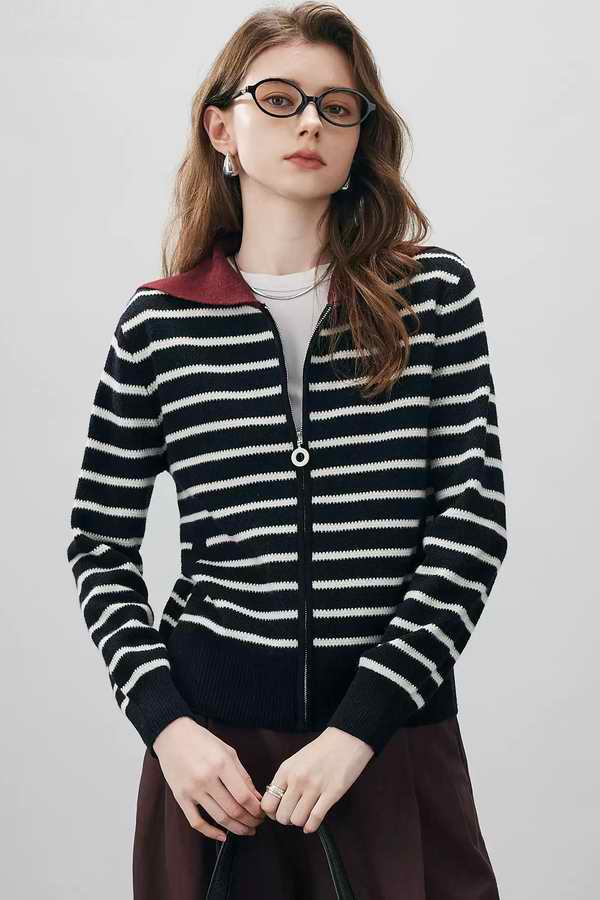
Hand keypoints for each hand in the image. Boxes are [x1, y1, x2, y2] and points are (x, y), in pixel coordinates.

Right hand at [153, 716, 265, 840]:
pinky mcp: (181, 798)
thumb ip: (243, 775)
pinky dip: (211, 833)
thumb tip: (256, 797)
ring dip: (236, 829)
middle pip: (233, 810)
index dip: (256, 809)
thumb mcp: (227, 751)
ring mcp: (192, 790)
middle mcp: (207, 778)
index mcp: (221, 764)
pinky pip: (196, 822)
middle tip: (257, 823)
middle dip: (250, 821)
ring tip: (247, 830)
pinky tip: (223, 836)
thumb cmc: (202, 741)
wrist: (172, 736)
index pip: (243, 796)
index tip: (263, 813)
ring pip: (219, 818)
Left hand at [260, 726, 373, 832]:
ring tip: (304, 815)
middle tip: (293, 814)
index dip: (272, 812)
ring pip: (297, 820)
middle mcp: (297, 780)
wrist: (346, 739)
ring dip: (300, 822)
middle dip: (286, 819)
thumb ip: (285, 779)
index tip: (278, 811)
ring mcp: (314, 787)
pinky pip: (315, 819)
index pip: (268, 803)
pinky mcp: (331, 794)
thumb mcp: (296, 760)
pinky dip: (311, 826)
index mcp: (286, 770)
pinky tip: (311, 824)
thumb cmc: (321, 750)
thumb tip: (277, 802)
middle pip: (282, 816)